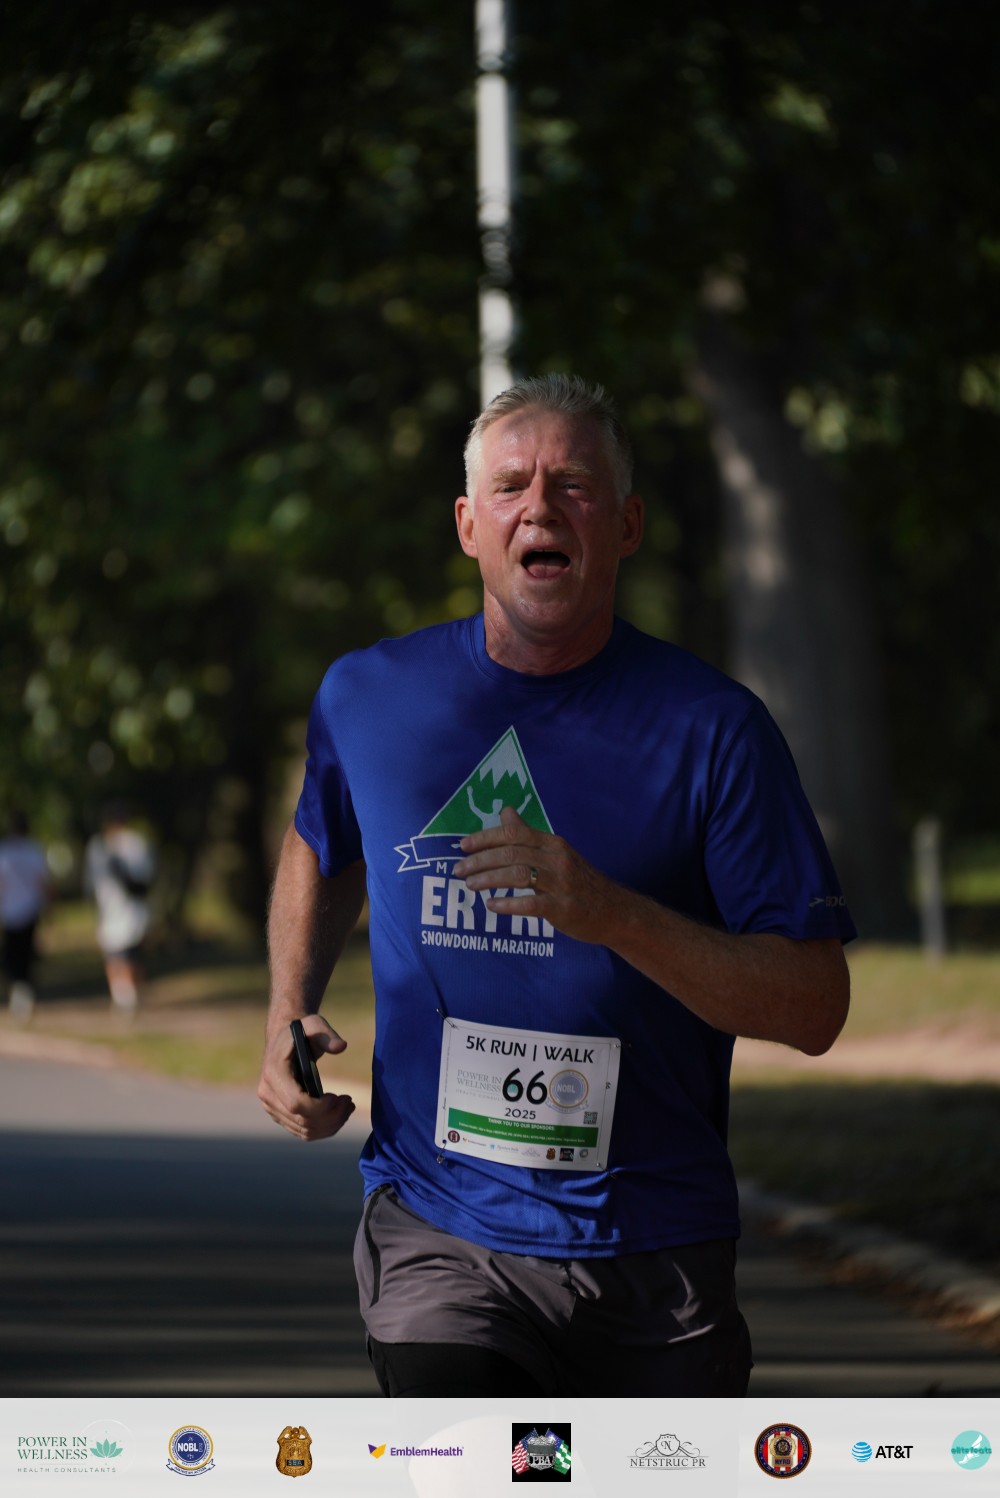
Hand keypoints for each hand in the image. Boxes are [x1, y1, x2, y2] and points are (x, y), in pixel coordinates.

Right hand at [257, 1012, 356, 1141]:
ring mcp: (272, 1107)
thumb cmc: (301, 1031)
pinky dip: (324, 1128)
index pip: (296, 1103)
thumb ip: (327, 1035)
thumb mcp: (314, 1025)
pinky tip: (338, 1114)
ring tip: (347, 1107)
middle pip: (302, 1121)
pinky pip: (303, 1132)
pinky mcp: (280, 1115)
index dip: (320, 1107)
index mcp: (273, 1073)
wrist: (284, 1040)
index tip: (339, 1097)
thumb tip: (341, 1047)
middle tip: (349, 1102)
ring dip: (331, 1124)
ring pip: (304, 1131)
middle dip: (331, 1116)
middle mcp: (267, 1094)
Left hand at [453, 806, 623, 944]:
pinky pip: (530, 904)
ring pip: (517, 875)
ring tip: (469, 885)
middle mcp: (556, 859)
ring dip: (488, 879)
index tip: (463, 845)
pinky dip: (507, 904)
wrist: (614, 911)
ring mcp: (560, 884)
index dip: (485, 838)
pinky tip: (491, 905)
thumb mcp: (556, 853)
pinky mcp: (562, 908)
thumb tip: (505, 810)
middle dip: (480, 860)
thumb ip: (528, 833)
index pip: (513, 833)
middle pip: (511, 853)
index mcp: (552, 843)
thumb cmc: (580, 881)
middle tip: (458, 869)